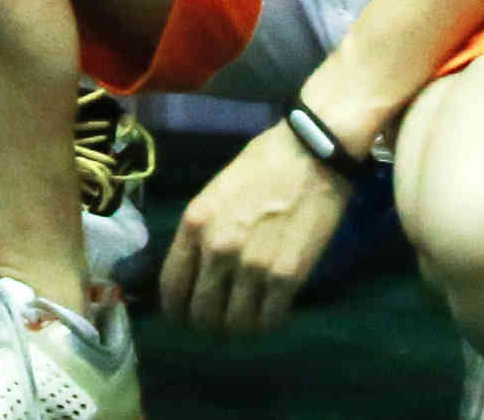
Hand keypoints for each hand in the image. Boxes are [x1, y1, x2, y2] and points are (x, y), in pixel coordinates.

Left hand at [159, 120, 354, 339]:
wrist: (312, 154)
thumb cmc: (263, 164)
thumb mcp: (215, 193)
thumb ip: (202, 231)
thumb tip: (196, 268)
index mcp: (194, 224)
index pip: (172, 285)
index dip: (176, 309)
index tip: (184, 317)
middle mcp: (216, 249)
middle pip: (201, 312)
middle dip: (207, 324)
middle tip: (218, 325)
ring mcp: (252, 266)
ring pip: (235, 323)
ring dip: (238, 329)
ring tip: (246, 322)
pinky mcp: (287, 277)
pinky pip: (269, 320)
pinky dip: (268, 325)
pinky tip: (271, 315)